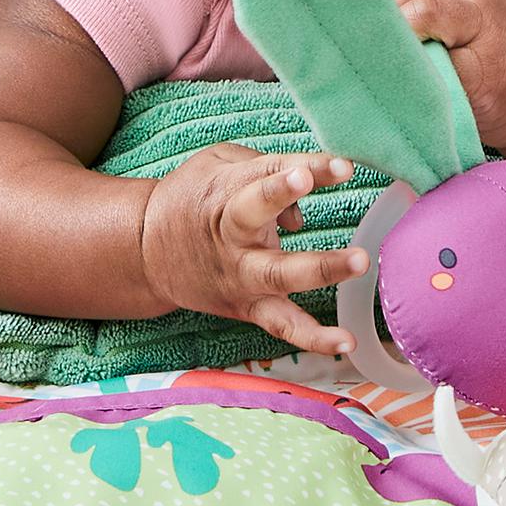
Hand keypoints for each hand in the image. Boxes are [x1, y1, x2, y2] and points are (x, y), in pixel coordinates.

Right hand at [139, 144, 366, 356]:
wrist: (145, 251)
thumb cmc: (191, 198)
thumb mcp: (218, 164)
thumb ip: (266, 169)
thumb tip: (301, 211)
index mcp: (223, 194)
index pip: (267, 174)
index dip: (306, 168)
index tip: (342, 166)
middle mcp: (230, 236)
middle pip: (256, 218)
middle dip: (286, 202)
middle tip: (313, 185)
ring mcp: (239, 275)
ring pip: (277, 275)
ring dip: (319, 268)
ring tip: (359, 262)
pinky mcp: (247, 307)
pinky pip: (282, 326)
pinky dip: (314, 338)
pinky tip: (346, 342)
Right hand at [383, 0, 505, 151]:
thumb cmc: (503, 99)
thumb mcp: (468, 93)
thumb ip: (430, 68)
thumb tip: (391, 56)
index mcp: (482, 14)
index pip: (423, 10)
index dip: (394, 32)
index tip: (376, 56)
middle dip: (384, 7)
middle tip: (369, 40)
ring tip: (379, 26)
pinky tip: (392, 12)